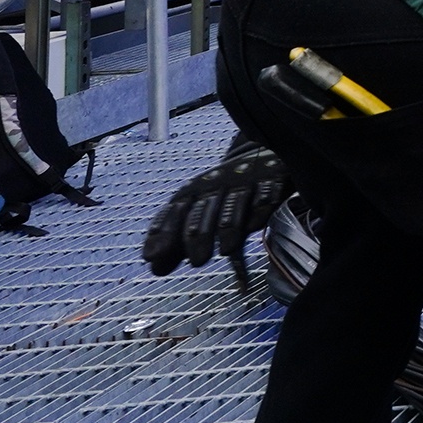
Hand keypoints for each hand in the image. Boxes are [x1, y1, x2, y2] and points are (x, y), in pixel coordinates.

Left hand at [142, 141, 289, 274]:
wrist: (261, 152)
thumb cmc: (224, 192)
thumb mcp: (199, 212)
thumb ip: (179, 242)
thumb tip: (155, 270)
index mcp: (194, 191)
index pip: (174, 212)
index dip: (163, 233)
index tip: (151, 256)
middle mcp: (216, 183)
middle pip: (203, 210)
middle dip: (198, 236)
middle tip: (197, 262)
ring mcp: (244, 179)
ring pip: (233, 204)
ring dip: (229, 228)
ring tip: (226, 250)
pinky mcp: (272, 176)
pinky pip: (265, 194)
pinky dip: (259, 209)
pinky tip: (255, 225)